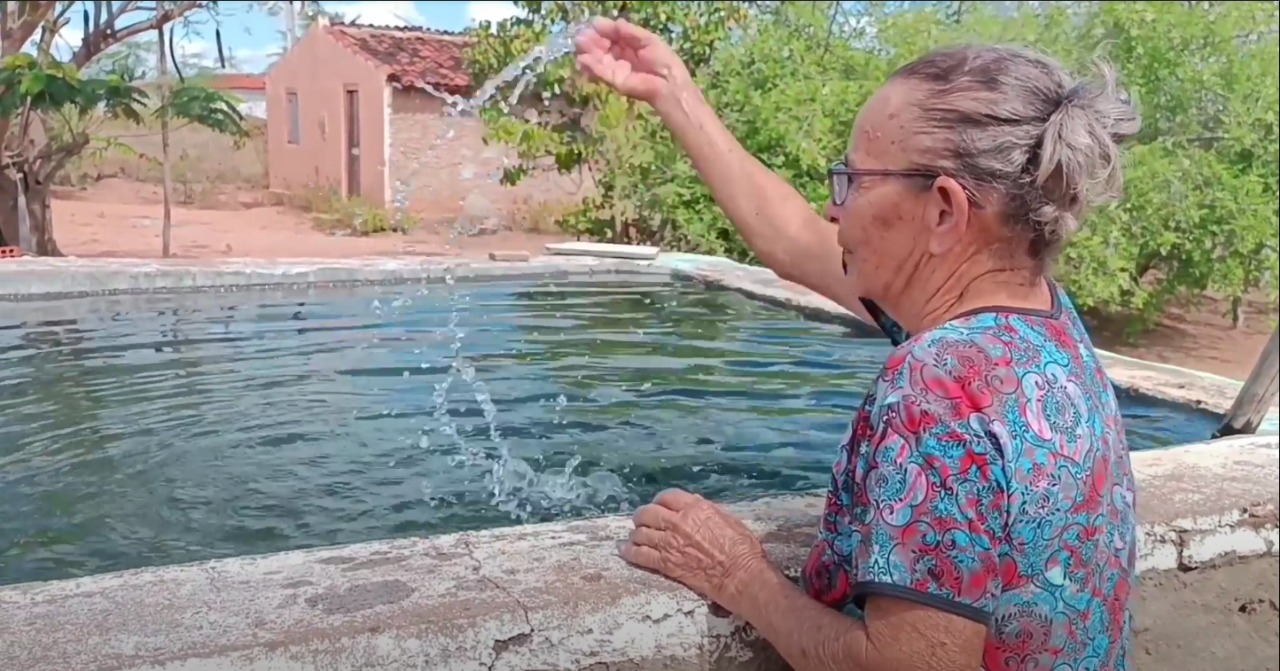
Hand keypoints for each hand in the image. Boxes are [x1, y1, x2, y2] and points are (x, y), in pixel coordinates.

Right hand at [574, 17, 691, 103]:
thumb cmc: (662, 60)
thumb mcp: (647, 39)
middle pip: (603, 48)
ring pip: (599, 59)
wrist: (668, 83)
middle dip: (592, 41)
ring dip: (588, 52)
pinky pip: (600, 72)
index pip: (613, 36)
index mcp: (631, 46)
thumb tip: (614, 22)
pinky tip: (582, 59)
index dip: (603, 30)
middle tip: (581, 36)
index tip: (593, 24)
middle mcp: (622, 57)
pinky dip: (591, 66)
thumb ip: (630, 31)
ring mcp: (617, 70)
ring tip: (579, 44)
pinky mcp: (615, 82)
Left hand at [620, 488, 770, 611]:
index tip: (658, 507)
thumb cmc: (741, 547)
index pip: (667, 496)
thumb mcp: (727, 518)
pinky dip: (630, 552)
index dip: (659, 501)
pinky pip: (640, 555)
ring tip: (635, 537)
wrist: (739, 575)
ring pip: (640, 533)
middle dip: (642, 516)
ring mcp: (669, 543)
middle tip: (642, 522)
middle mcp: (678, 522)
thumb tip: (692, 503)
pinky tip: (626, 551)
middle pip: (647, 513)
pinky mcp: (665, 563)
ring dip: (636, 534)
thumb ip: (705, 509)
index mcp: (695, 508)